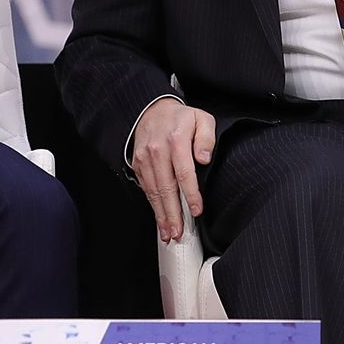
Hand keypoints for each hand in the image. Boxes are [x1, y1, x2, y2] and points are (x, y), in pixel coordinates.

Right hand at [131, 98, 216, 242]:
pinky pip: (146, 188)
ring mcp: (145, 159)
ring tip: (169, 233)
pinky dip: (152, 206)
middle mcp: (157, 151)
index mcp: (176, 140)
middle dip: (172, 213)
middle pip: (166, 187)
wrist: (152, 110)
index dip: (190, 194)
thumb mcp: (202, 119)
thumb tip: (204, 158)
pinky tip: (159, 219)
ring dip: (161, 214)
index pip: (184, 172)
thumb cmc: (181, 118)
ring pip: (154, 191)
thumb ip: (206, 138)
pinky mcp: (137, 164)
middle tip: (179, 232)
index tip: (196, 211)